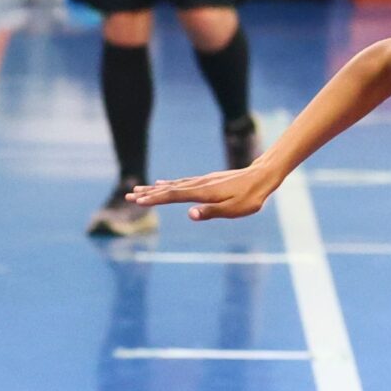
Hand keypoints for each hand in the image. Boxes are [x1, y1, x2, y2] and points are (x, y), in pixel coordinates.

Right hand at [128, 163, 278, 221]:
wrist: (262, 177)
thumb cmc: (250, 197)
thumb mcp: (234, 209)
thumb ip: (212, 212)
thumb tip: (190, 214)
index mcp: (203, 193)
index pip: (174, 196)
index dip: (155, 199)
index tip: (138, 201)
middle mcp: (199, 184)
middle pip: (169, 189)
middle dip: (149, 193)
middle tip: (129, 196)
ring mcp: (202, 181)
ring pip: (173, 184)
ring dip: (155, 188)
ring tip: (139, 189)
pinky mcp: (206, 181)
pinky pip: (182, 182)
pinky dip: (168, 183)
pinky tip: (162, 183)